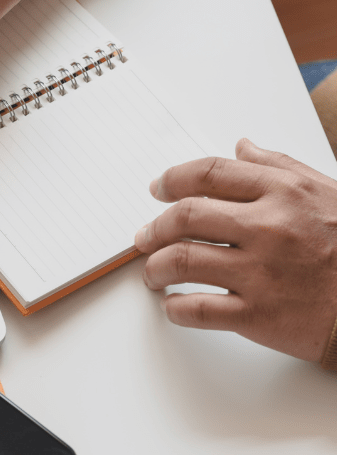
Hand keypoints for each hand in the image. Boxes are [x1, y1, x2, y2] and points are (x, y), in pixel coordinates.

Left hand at [136, 138, 336, 361]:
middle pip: (184, 216)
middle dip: (154, 227)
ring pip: (181, 261)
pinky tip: (173, 305)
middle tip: (144, 236)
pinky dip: (175, 308)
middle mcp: (268, 228)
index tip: (157, 188)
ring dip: (155, 267)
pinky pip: (197, 309)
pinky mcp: (259, 314)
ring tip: (152, 272)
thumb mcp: (325, 192)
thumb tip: (242, 147)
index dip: (172, 179)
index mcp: (282, 193)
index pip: (208, 174)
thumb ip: (279, 167)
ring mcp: (261, 272)